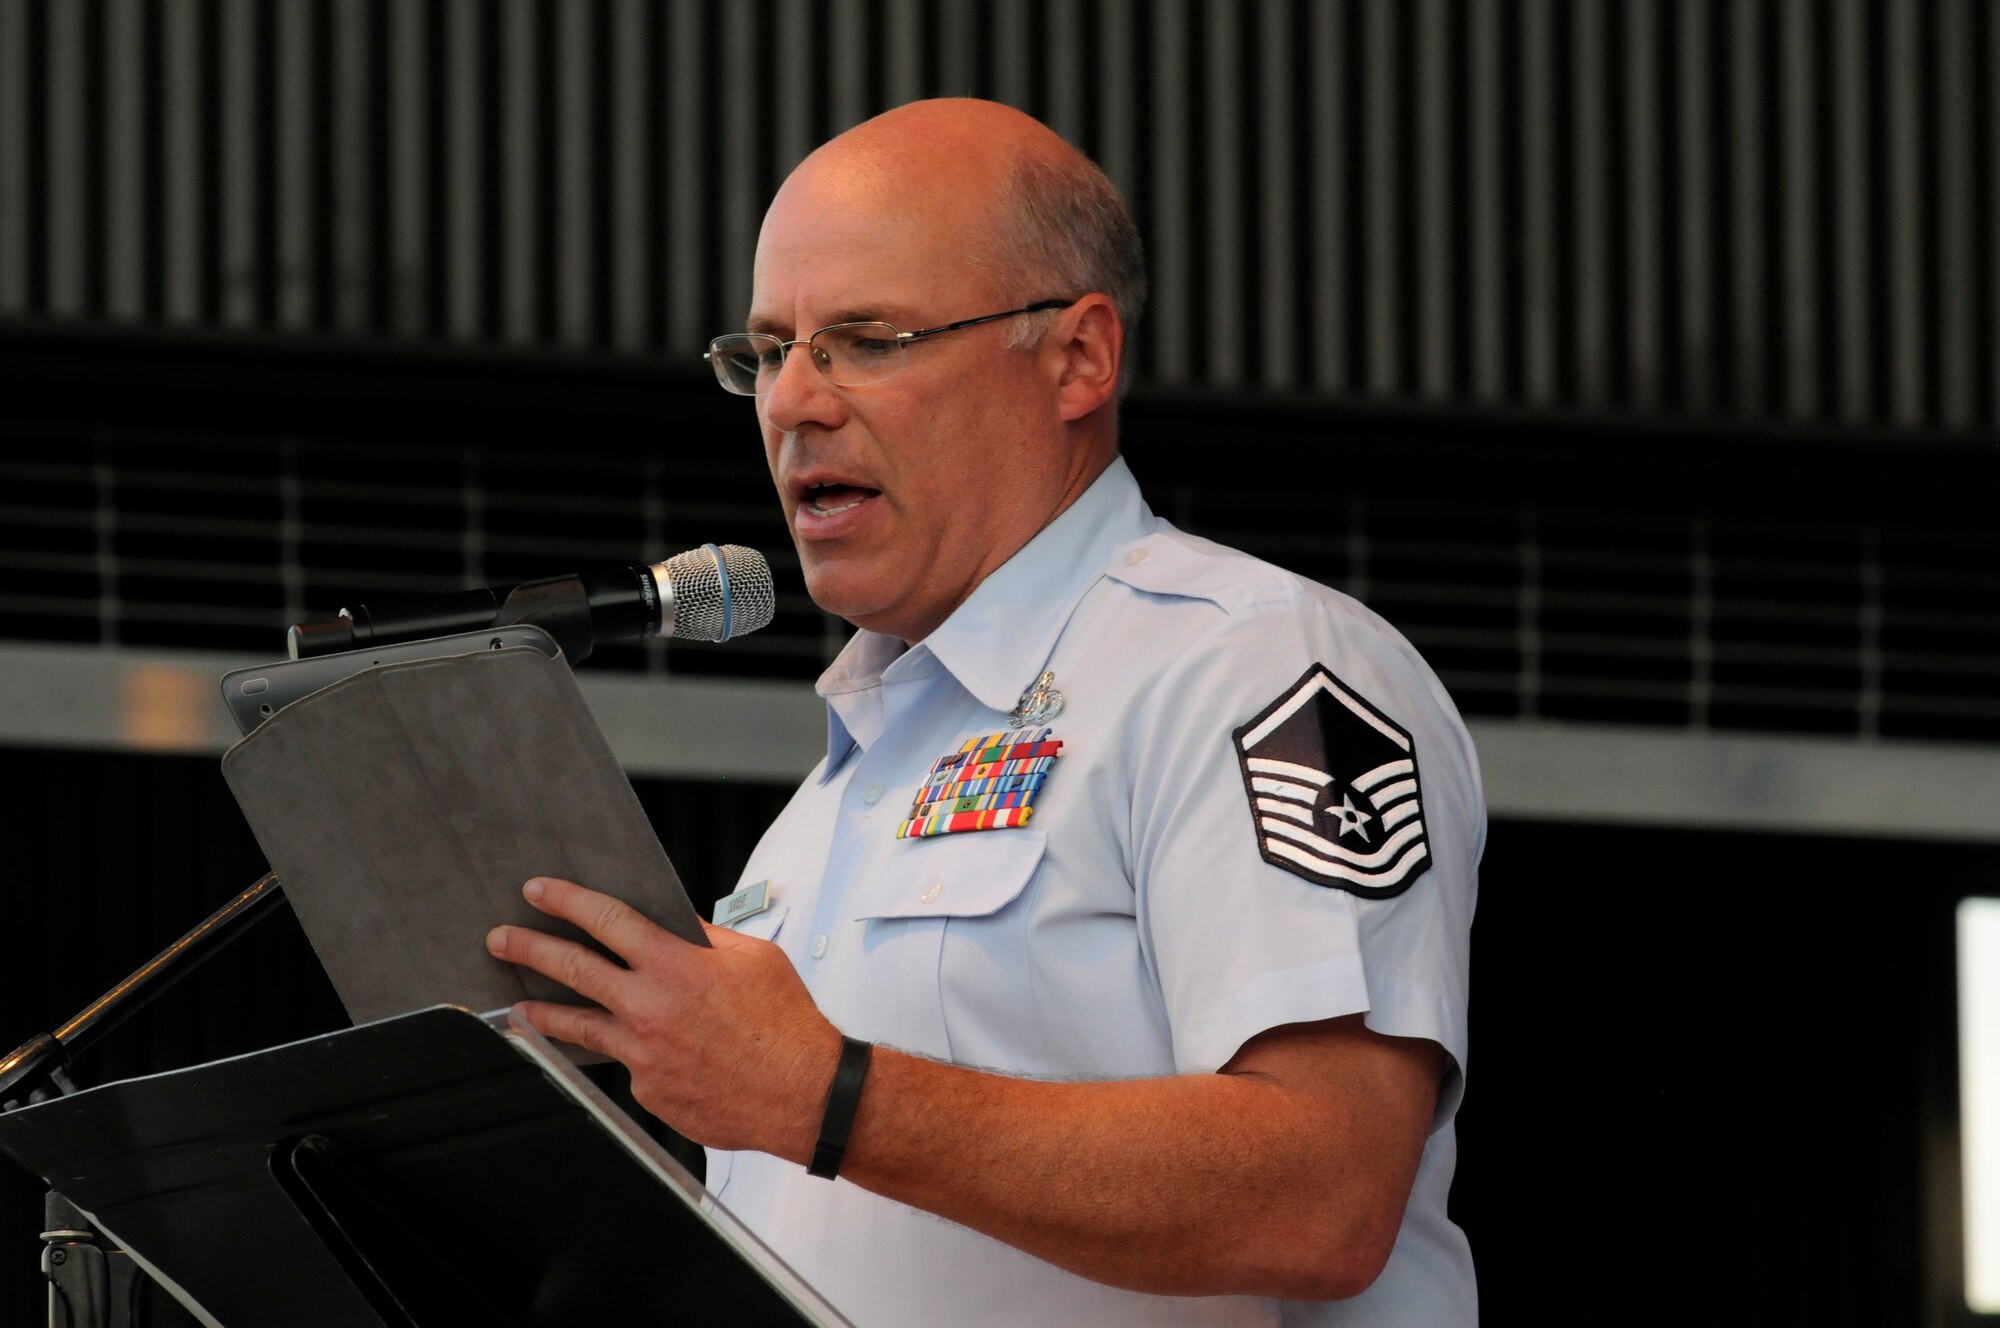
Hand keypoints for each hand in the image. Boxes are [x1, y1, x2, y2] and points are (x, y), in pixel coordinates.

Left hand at [486, 875, 840, 1159]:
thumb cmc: (785, 1024)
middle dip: (530, 948)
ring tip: (518, 1005)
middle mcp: (649, 1007)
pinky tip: (644, 1054)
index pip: (606, 920)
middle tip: (500, 938)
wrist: (801, 1092)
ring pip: (578, 1025)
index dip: (567, 901)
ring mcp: (642, 1053)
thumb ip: (706, 940)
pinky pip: (627, 1065)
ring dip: (543, 1011)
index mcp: (676, 965)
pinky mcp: (647, 1090)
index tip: (538, 891)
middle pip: (573, 968)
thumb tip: (676, 928)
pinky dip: (630, 1054)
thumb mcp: (754, 959)